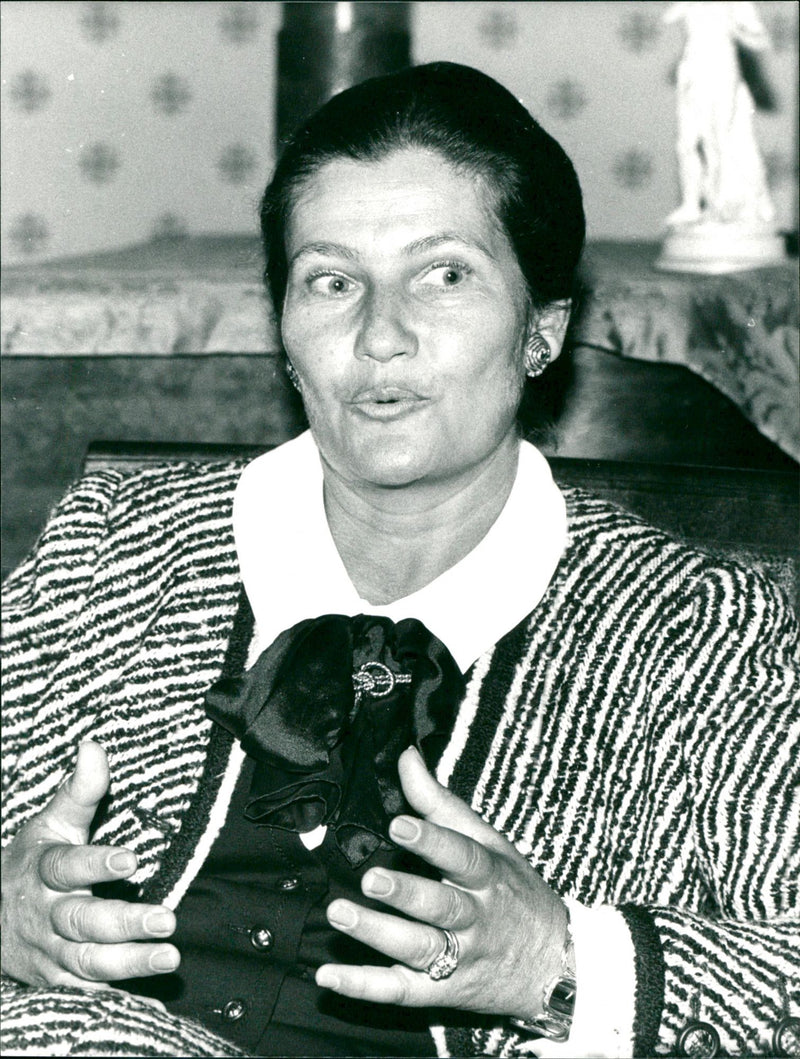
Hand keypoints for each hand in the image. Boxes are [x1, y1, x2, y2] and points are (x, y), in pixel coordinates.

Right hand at [1, 741, 179, 989]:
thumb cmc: (33, 862)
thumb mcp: (53, 823)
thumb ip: (79, 790)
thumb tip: (93, 746)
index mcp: (45, 872)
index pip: (69, 867)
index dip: (98, 864)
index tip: (132, 857)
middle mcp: (47, 915)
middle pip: (83, 922)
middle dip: (125, 923)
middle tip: (167, 919)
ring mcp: (50, 952)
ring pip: (87, 962)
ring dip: (129, 964)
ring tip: (169, 958)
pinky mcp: (58, 980)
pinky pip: (87, 990)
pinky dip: (115, 994)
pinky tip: (151, 993)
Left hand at [316, 746, 567, 1020]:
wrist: (556, 967)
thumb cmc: (513, 892)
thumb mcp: (489, 843)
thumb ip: (441, 804)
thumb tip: (405, 756)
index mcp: (489, 876)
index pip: (462, 856)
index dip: (431, 841)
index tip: (399, 825)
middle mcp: (476, 919)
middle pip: (441, 907)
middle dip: (406, 894)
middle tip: (372, 878)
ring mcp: (459, 959)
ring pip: (418, 949)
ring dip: (376, 933)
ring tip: (338, 913)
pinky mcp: (440, 991)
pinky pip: (400, 991)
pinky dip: (363, 986)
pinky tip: (328, 975)